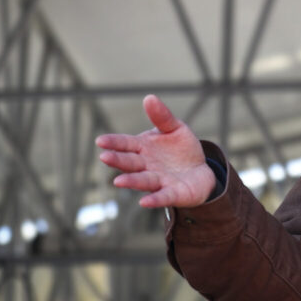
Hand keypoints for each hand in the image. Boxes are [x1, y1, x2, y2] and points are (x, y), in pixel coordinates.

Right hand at [96, 94, 215, 207]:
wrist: (199, 171)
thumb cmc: (181, 149)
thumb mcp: (175, 129)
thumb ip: (162, 116)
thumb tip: (149, 97)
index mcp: (143, 148)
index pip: (126, 144)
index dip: (114, 142)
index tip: (100, 140)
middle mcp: (146, 166)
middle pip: (130, 163)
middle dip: (118, 160)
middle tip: (105, 157)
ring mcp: (158, 181)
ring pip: (143, 180)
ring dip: (131, 181)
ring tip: (118, 181)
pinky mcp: (172, 194)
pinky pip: (163, 197)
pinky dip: (155, 199)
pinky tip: (144, 202)